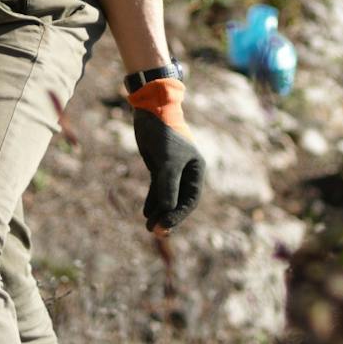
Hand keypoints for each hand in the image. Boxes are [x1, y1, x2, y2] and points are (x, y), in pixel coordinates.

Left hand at [128, 79, 204, 231]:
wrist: (150, 111)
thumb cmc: (164, 133)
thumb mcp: (166, 161)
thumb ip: (168, 186)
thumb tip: (167, 210)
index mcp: (196, 169)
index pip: (190, 200)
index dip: (178, 215)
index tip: (164, 227)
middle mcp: (187, 171)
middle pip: (179, 201)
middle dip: (168, 217)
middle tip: (156, 232)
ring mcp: (172, 169)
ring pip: (167, 196)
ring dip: (159, 211)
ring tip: (149, 227)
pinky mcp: (159, 166)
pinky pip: (158, 188)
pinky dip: (153, 201)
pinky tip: (146, 212)